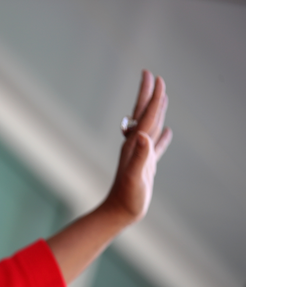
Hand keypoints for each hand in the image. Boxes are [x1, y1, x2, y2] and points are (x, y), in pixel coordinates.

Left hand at [103, 70, 172, 223]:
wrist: (119, 212)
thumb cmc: (127, 197)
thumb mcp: (135, 177)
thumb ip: (140, 157)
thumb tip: (144, 135)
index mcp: (135, 144)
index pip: (146, 115)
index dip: (152, 97)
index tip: (156, 78)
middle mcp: (136, 145)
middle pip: (145, 114)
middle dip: (148, 94)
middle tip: (151, 74)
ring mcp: (141, 154)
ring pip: (151, 126)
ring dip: (156, 110)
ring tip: (161, 96)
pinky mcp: (146, 165)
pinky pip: (156, 146)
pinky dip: (162, 137)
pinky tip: (167, 132)